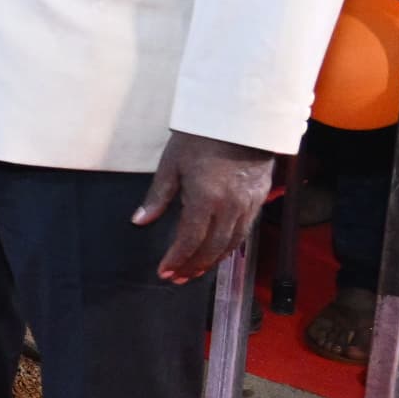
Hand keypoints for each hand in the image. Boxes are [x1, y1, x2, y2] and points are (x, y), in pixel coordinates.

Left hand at [134, 130, 276, 282]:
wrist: (241, 119)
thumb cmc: (201, 138)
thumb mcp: (172, 164)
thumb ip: (158, 196)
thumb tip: (140, 221)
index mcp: (205, 198)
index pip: (190, 239)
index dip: (176, 259)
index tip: (164, 271)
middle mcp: (230, 207)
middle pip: (212, 248)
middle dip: (192, 266)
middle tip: (177, 278)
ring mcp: (248, 204)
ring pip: (231, 244)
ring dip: (211, 261)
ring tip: (194, 272)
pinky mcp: (258, 199)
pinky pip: (244, 231)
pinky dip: (229, 247)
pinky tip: (217, 252)